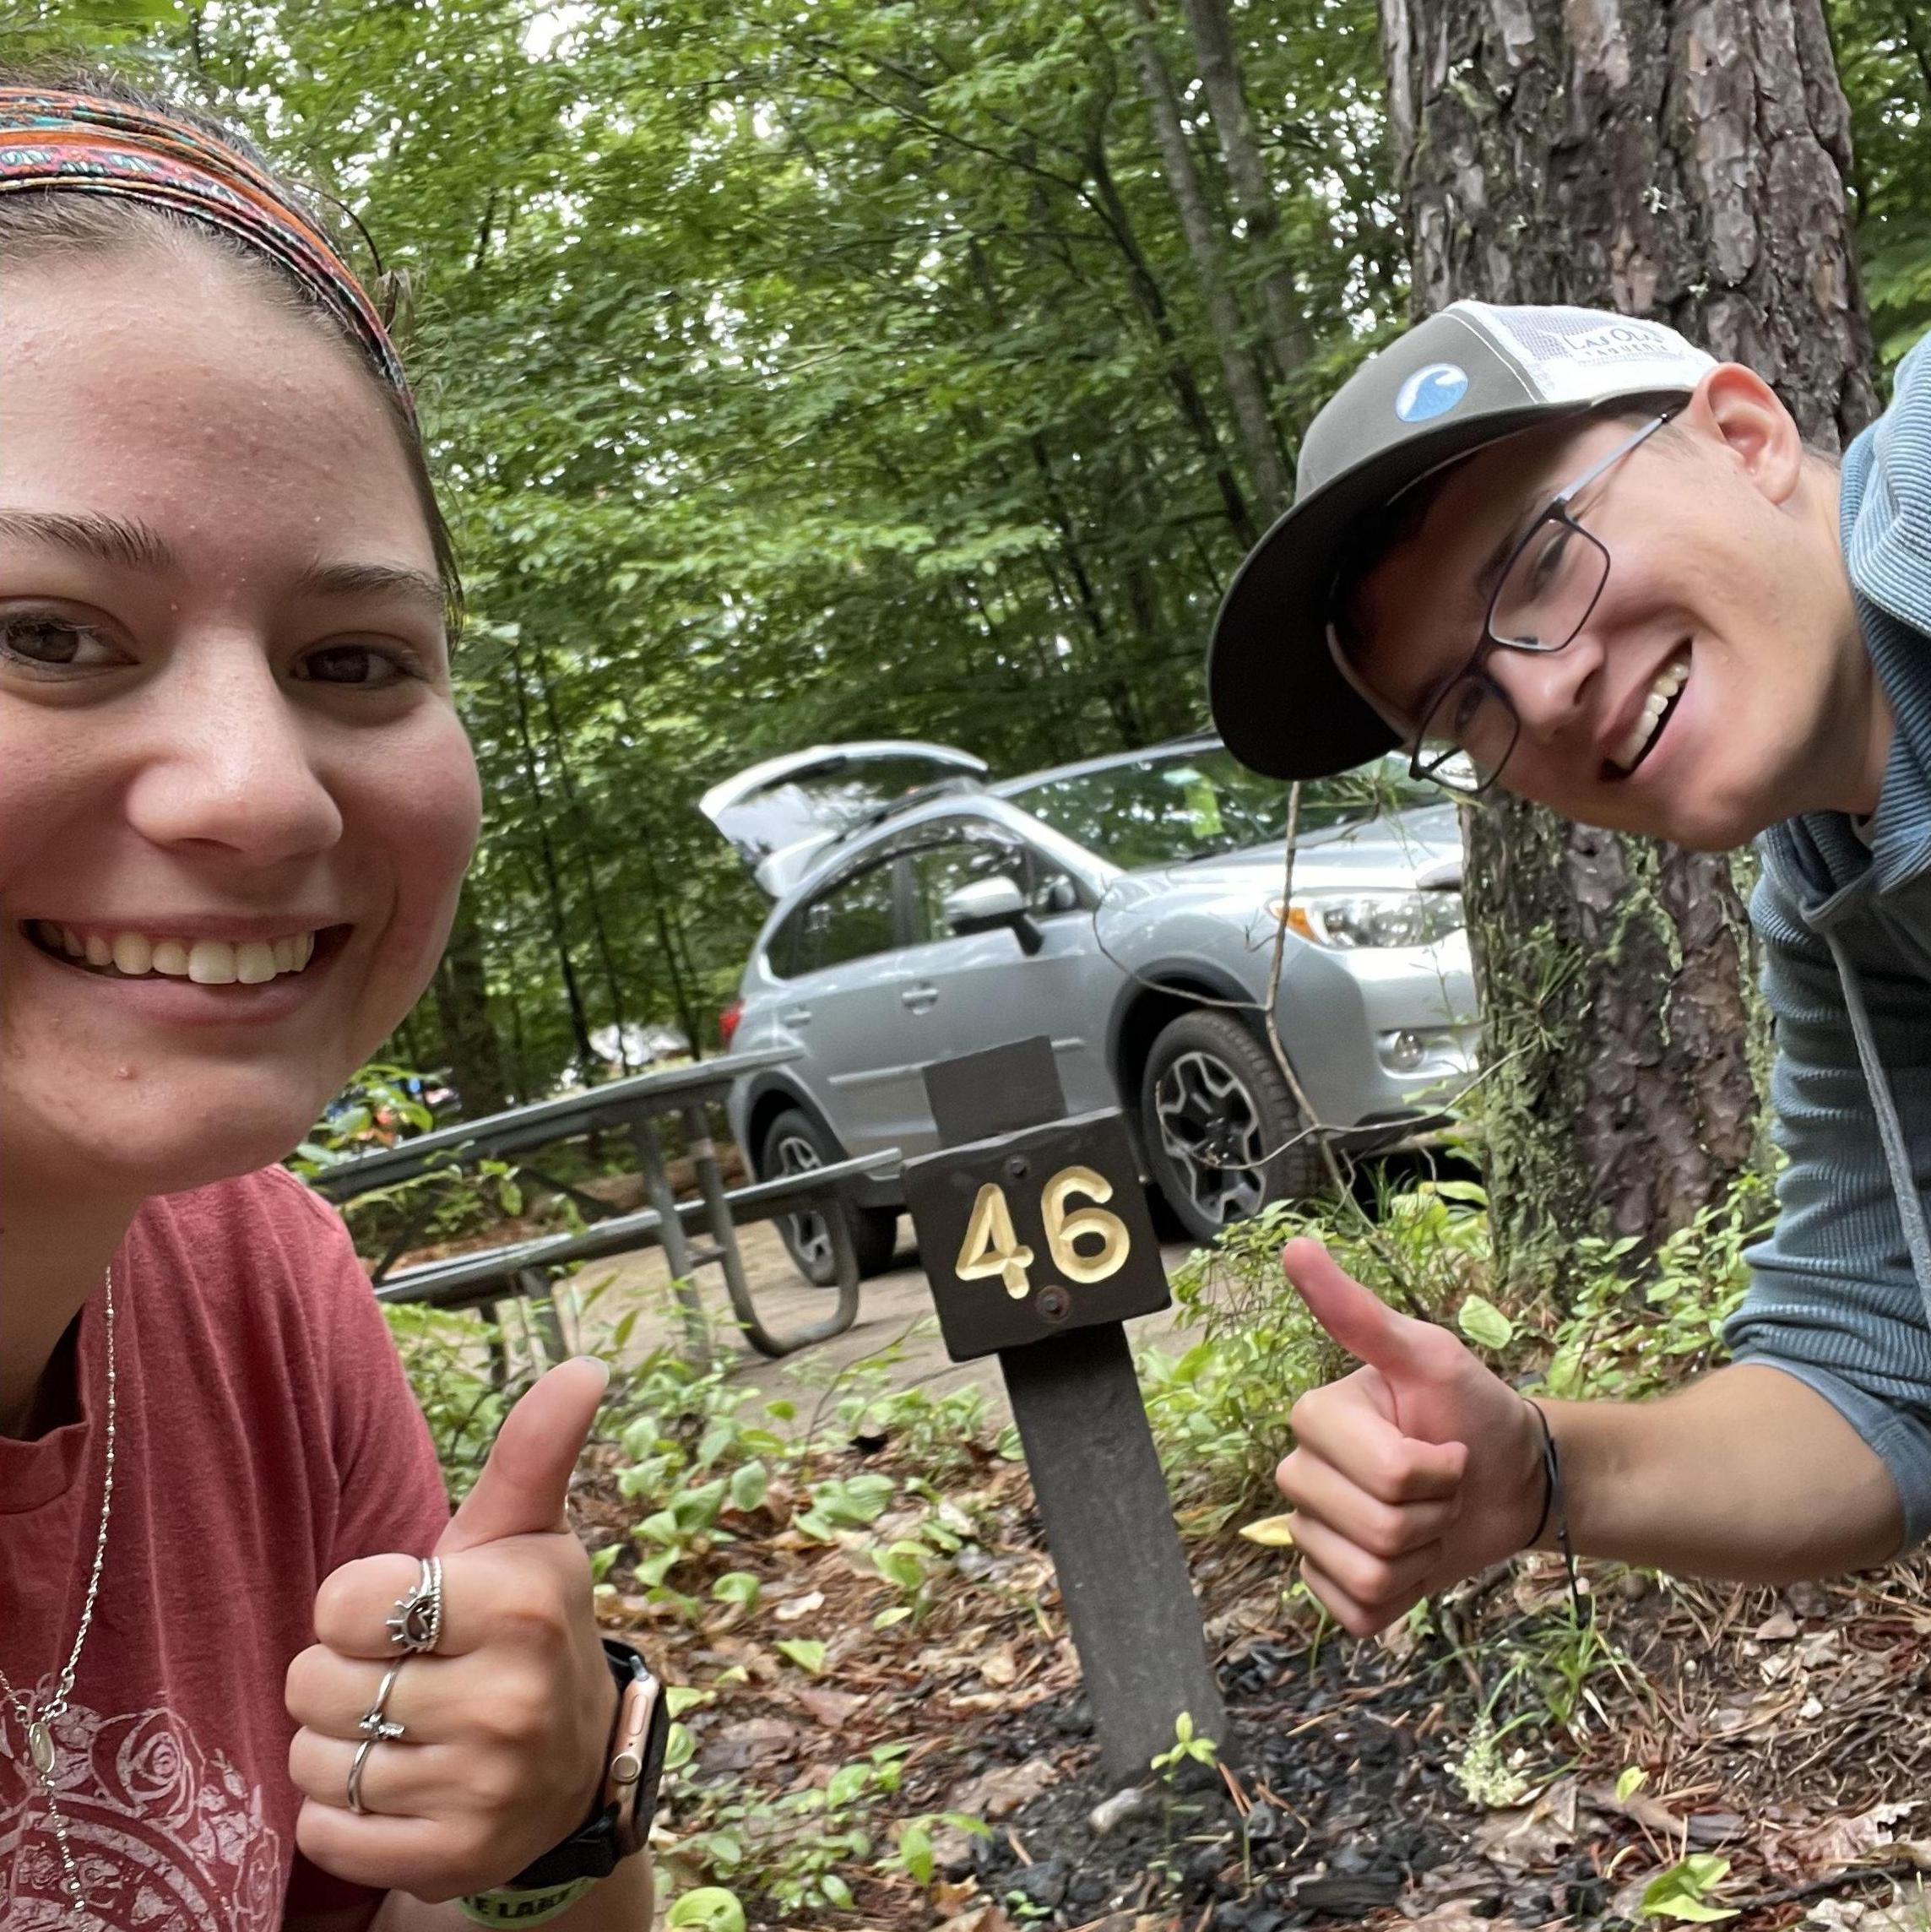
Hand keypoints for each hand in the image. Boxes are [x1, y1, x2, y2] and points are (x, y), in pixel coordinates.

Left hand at [287, 1356, 619, 1902]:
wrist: (574, 1766)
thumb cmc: (524, 1626)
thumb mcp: (527, 1538)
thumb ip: (534, 1451)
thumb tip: (584, 1366)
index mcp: (520, 1603)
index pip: (344, 1602)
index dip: (356, 1605)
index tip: (408, 1611)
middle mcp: (508, 1698)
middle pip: (315, 1684)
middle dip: (340, 1676)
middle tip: (402, 1673)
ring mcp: (482, 1786)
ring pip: (314, 1759)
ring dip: (338, 1745)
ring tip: (399, 1729)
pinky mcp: (450, 1858)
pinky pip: (324, 1832)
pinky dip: (341, 1812)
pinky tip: (396, 1787)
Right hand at [1275, 1239, 1544, 1635]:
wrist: (1514, 1479)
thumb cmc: (1474, 1409)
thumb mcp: (1429, 1354)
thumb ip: (1360, 1312)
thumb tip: (1296, 1245)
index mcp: (1316, 1418)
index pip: (1380, 1473)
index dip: (1431, 1470)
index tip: (1445, 1445)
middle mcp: (1301, 1473)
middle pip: (1370, 1529)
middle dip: (1432, 1513)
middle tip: (1445, 1486)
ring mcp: (1313, 1533)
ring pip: (1365, 1575)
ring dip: (1423, 1554)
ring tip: (1432, 1522)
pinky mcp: (1334, 1586)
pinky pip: (1353, 1613)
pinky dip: (1401, 1597)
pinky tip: (1412, 1562)